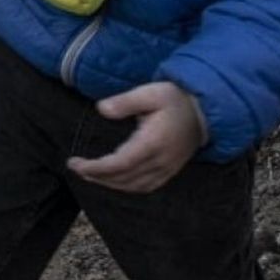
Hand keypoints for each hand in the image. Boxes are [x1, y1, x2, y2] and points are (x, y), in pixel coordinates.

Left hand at [67, 82, 204, 193]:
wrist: (203, 112)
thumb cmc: (174, 99)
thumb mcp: (150, 92)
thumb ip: (125, 101)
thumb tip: (101, 109)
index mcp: (153, 142)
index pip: (119, 163)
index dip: (96, 168)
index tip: (76, 163)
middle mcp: (160, 161)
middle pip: (124, 178)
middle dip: (97, 176)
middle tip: (75, 167)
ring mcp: (167, 168)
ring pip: (134, 186)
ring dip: (110, 184)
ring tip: (89, 174)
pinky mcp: (170, 171)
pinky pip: (147, 187)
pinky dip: (127, 187)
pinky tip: (114, 181)